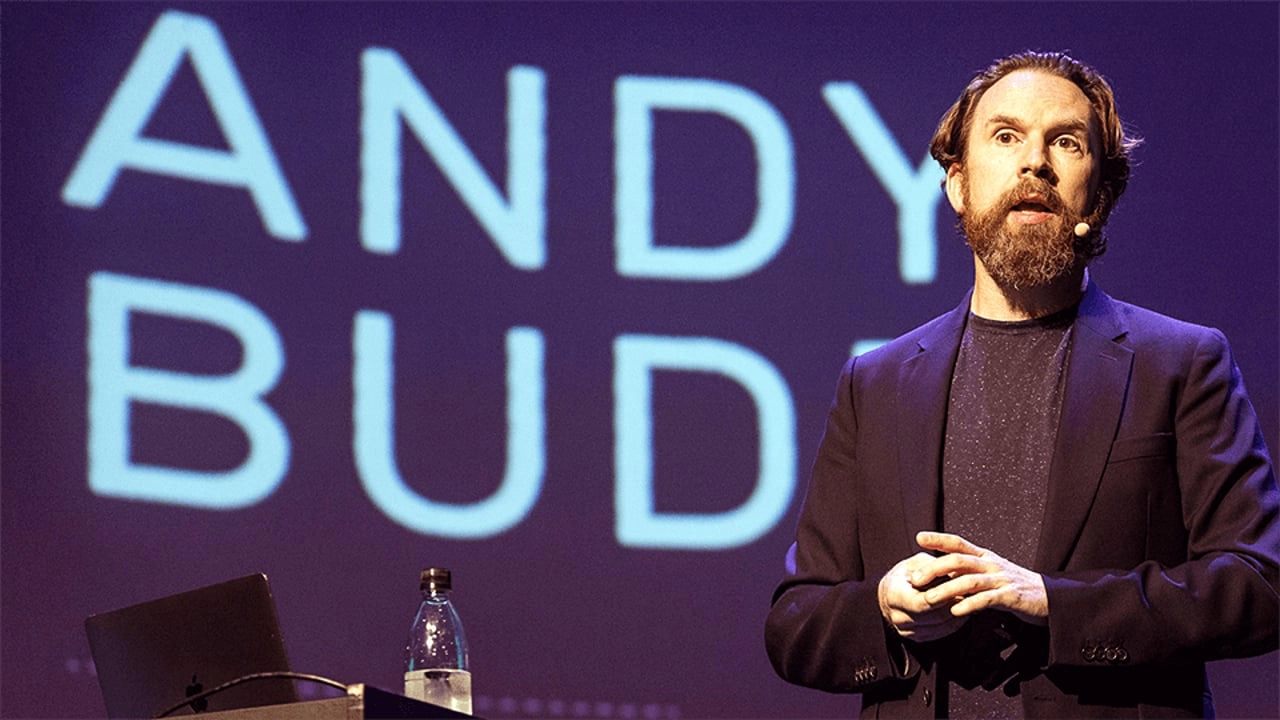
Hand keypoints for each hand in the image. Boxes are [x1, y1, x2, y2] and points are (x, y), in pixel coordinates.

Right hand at [877, 551, 968, 641]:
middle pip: (934, 616)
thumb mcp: (916, 563)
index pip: (920, 603)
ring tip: (967, 599)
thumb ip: (932, 568)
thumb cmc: (906, 574)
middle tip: (969, 592)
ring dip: (957, 613)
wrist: (891, 593)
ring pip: (941, 626)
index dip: (941, 597)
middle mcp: (897, 616)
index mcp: (893, 595)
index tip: (959, 587)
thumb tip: (952, 572)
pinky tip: (961, 609)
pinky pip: (942, 633)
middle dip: (954, 604)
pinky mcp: (917, 638)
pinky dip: (955, 621)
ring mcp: (907, 630)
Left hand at [913, 531, 1047, 624]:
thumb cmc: (1015, 586)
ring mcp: (1001, 579)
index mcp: (985, 556)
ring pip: (969, 581)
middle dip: (934, 568)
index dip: (939, 539)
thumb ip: (969, 572)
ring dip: (947, 590)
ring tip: (929, 599)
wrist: (1050, 597)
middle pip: (959, 560)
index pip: (959, 542)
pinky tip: (955, 611)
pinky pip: (987, 599)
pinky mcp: (1010, 596)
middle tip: (915, 579)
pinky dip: (970, 605)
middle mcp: (991, 564)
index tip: (919, 537)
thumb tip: (941, 573)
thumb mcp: (991, 573)